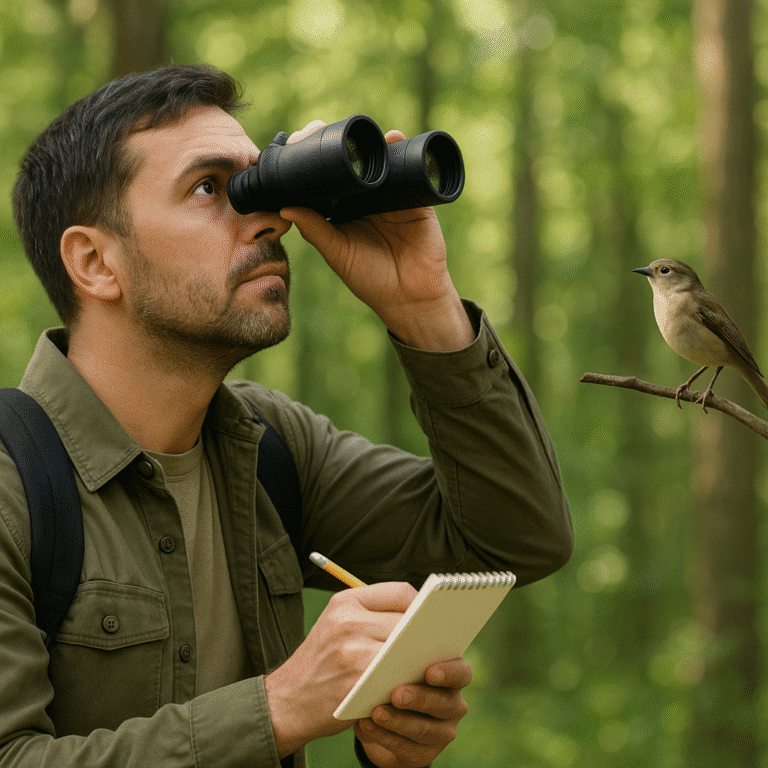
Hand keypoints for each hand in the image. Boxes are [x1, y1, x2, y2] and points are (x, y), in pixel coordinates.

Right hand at [264, 582, 416, 758]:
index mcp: (345, 602)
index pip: (401, 592)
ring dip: (419, 660)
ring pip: (406, 651)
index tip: (425, 622)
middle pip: (408, 622)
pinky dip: (406, 681)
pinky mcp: (358, 683)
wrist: (286, 701)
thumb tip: (421, 616)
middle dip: (422, 637)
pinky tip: (408, 686)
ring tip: (424, 667)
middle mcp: (348, 621)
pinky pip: (396, 677)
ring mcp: (353, 652)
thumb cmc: (320, 662)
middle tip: (431, 648)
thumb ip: (372, 614)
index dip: (420, 607)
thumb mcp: (336, 624)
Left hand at [280, 122, 473, 350]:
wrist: (410, 297)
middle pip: (348, 162)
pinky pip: (409, 168)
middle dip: (334, 142)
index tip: (294, 142)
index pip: (324, 178)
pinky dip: (401, 149)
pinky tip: (391, 138)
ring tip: (352, 131)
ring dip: (366, 141)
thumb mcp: (337, 254)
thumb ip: (315, 230)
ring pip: (377, 160)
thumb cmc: (370, 280)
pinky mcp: (415, 196)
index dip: (310, 159)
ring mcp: (391, 195)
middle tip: (317, 129)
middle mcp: (365, 198)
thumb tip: (285, 207)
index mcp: (343, 209)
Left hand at [354, 658, 472, 767]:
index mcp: (451, 675)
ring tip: (376, 712)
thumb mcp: (391, 658)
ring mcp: (442, 732)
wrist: (381, 715)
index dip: (449, 672)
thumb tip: (382, 648)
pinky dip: (384, 736)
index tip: (430, 672)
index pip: (461, 672)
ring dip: (398, 721)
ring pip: (424, 729)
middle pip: (443, 703)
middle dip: (419, 698)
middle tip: (397, 694)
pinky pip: (406, 747)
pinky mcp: (424, 754)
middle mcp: (453, 705)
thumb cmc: (390, 674)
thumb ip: (393, 649)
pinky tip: (367, 725)